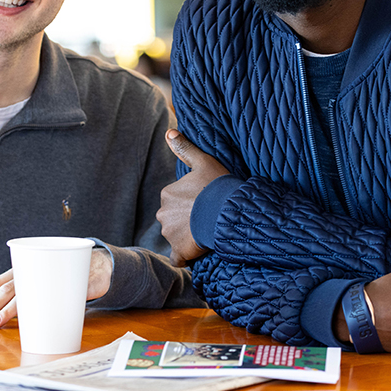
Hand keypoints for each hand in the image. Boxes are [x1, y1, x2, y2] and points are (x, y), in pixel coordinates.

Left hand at [0, 248, 113, 328]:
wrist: (99, 267)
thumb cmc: (65, 278)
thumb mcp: (43, 285)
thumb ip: (27, 297)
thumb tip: (0, 319)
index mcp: (24, 270)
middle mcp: (32, 270)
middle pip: (4, 288)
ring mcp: (47, 274)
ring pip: (20, 291)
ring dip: (4, 310)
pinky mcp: (65, 281)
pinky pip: (47, 293)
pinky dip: (34, 307)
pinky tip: (25, 319)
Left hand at [157, 129, 228, 266]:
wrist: (228, 212)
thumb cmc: (217, 186)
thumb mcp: (203, 162)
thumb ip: (185, 148)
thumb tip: (169, 132)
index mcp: (167, 193)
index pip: (175, 200)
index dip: (190, 202)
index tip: (204, 203)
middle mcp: (162, 213)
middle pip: (173, 218)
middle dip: (185, 220)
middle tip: (206, 218)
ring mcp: (169, 233)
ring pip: (175, 236)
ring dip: (187, 236)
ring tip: (206, 232)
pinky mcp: (179, 251)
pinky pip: (178, 258)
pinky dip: (184, 257)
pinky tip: (196, 253)